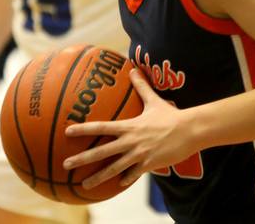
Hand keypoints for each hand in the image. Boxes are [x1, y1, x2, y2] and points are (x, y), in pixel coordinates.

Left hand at [63, 68, 197, 188]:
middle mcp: (131, 141)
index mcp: (129, 126)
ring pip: (114, 168)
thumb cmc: (171, 115)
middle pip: (102, 152)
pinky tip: (118, 184)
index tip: (68, 132)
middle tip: (66, 164)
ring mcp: (139, 154)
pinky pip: (133, 174)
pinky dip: (125, 179)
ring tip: (84, 185)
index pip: (101, 127)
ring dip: (98, 177)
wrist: (189, 131)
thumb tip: (133, 69)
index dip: (84, 129)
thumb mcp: (154, 100)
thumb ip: (142, 86)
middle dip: (82, 159)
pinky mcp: (149, 164)